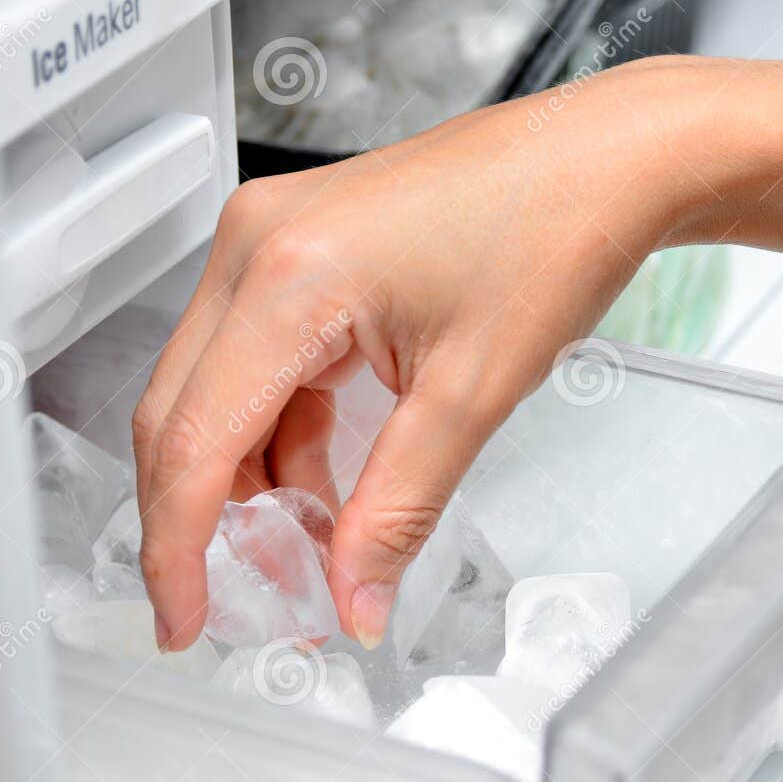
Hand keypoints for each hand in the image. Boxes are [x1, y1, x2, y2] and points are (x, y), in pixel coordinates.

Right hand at [133, 60, 694, 649]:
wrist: (603, 157)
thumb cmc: (554, 230)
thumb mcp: (471, 393)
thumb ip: (397, 511)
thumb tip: (354, 598)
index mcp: (286, 276)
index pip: (193, 441)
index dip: (178, 549)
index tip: (187, 623)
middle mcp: (254, 247)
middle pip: (180, 417)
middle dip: (206, 524)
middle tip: (243, 606)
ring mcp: (268, 242)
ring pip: (215, 397)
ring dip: (253, 483)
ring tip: (313, 552)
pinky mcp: (294, 251)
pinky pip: (256, 365)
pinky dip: (283, 436)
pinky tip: (326, 488)